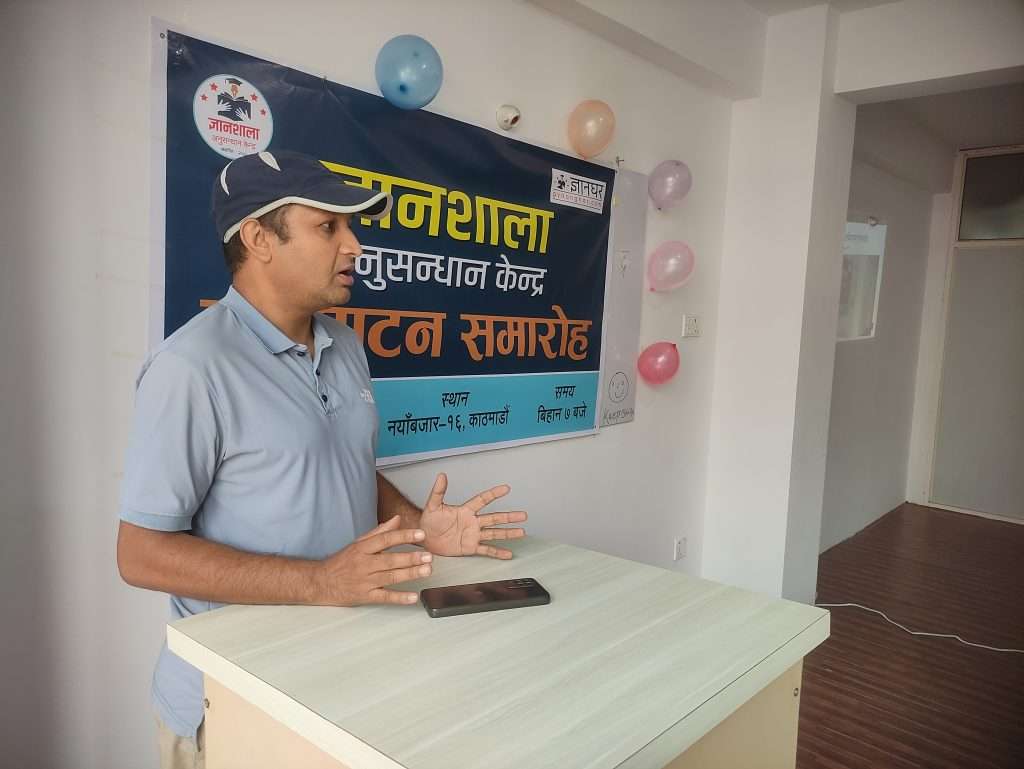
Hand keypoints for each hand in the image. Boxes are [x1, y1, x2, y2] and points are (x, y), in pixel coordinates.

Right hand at [313, 516, 433, 605]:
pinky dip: (399, 598)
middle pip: (390, 560)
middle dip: (411, 558)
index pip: (385, 539)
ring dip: (410, 574)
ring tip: (427, 570)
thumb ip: (379, 532)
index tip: (420, 534)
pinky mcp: (365, 596)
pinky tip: (413, 597)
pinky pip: (384, 597)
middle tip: (429, 556)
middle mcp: (364, 564)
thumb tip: (397, 519)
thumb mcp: (358, 543)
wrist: (320, 582)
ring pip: (390, 577)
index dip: (403, 536)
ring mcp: (364, 581)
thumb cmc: (341, 562)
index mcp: (362, 548)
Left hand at [420, 473, 526, 558]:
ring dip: (508, 533)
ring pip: (494, 533)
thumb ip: (438, 491)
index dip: (494, 494)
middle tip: (523, 515)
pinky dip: (497, 552)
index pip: (482, 500)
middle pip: (494, 518)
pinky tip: (508, 553)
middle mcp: (473, 522)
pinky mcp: (470, 547)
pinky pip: (486, 550)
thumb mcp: (433, 505)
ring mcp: (473, 535)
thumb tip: (441, 475)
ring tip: (522, 532)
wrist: (424, 538)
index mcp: (465, 510)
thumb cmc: (428, 521)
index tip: (506, 489)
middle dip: (509, 517)